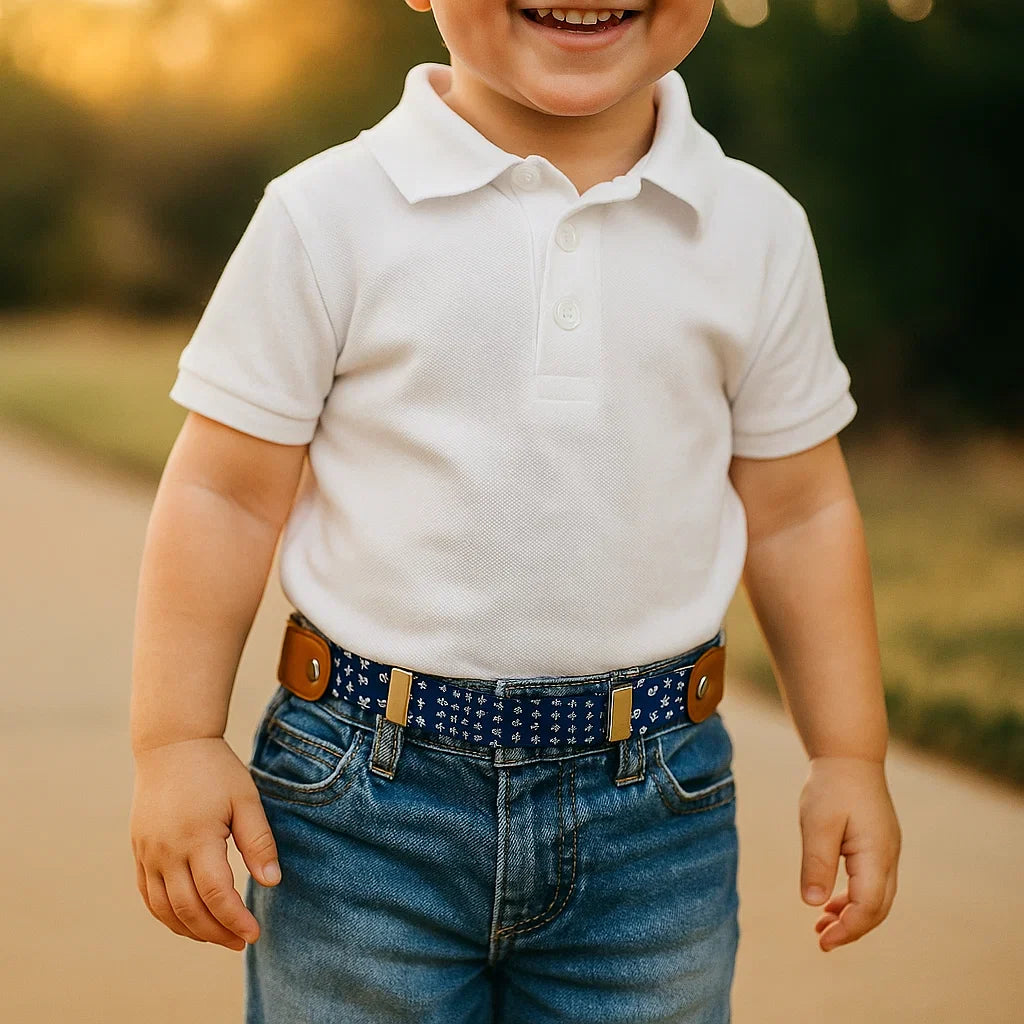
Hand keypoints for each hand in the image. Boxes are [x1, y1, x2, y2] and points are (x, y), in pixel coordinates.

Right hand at [130, 737, 280, 950]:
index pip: (216, 894)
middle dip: (216, 932)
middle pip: (188, 909)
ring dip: (191, 930)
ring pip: (164, 910)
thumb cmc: (216, 770)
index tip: (254, 933)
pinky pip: (149, 896)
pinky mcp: (139, 851)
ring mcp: (148, 853)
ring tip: (219, 937)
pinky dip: (167, 916)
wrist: (172, 746)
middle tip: (241, 941)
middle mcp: (167, 851)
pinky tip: (188, 921)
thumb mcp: (246, 800)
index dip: (236, 919)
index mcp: (197, 838)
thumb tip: (272, 882)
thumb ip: (258, 842)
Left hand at [798, 755, 901, 951]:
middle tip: (821, 940)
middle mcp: (888, 856)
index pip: (869, 906)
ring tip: (821, 926)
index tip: (822, 940)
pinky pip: (872, 882)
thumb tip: (813, 903)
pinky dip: (854, 898)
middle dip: (851, 928)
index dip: (847, 928)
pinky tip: (830, 901)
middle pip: (877, 908)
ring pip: (877, 897)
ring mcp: (887, 851)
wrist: (849, 755)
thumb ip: (817, 863)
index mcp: (876, 853)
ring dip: (852, 915)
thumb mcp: (817, 823)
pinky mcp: (879, 845)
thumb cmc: (831, 786)